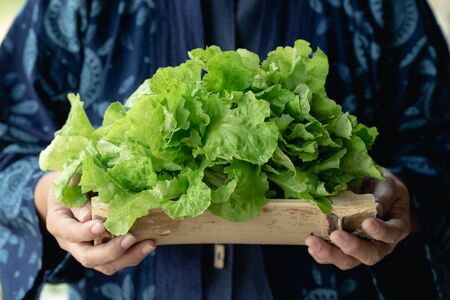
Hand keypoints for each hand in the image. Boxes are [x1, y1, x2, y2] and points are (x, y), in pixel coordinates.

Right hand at [41, 172, 155, 275]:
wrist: (71, 193)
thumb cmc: (72, 184)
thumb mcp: (71, 184)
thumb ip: (79, 197)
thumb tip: (90, 214)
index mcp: (59, 223)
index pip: (69, 232)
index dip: (84, 232)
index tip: (101, 226)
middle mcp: (71, 243)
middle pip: (88, 257)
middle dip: (111, 251)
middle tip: (130, 238)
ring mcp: (87, 250)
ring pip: (105, 266)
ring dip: (128, 257)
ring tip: (148, 245)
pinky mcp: (102, 253)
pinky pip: (117, 261)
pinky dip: (134, 255)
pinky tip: (149, 244)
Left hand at [305, 168, 410, 269]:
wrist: (369, 186)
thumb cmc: (382, 185)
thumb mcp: (388, 185)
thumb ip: (383, 196)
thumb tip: (374, 206)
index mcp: (395, 227)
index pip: (391, 234)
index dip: (381, 231)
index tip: (367, 223)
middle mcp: (379, 243)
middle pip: (369, 255)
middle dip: (351, 247)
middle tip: (335, 235)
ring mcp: (359, 246)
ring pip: (348, 260)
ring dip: (329, 253)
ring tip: (314, 242)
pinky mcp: (341, 245)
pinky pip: (332, 255)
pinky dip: (320, 252)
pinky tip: (311, 243)